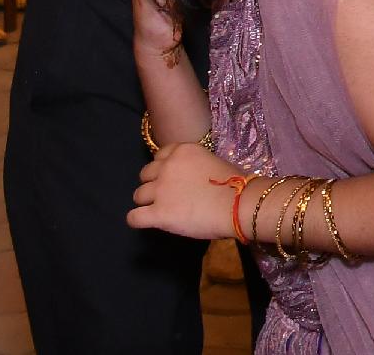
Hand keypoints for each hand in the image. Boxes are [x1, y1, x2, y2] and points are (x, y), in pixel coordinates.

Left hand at [126, 141, 248, 240]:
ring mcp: (161, 190)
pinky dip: (138, 220)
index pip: (161, 155)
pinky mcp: (158, 213)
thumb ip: (194, 166)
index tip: (173, 177)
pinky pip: (134, 217)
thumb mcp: (214, 162)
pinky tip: (147, 222)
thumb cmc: (236, 185)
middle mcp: (168, 166)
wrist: (240, 205)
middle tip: (166, 195)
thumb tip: (189, 179)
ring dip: (147, 202)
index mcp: (183, 151)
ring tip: (161, 210)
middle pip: (145, 174)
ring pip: (138, 195)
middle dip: (153, 183)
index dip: (164, 167)